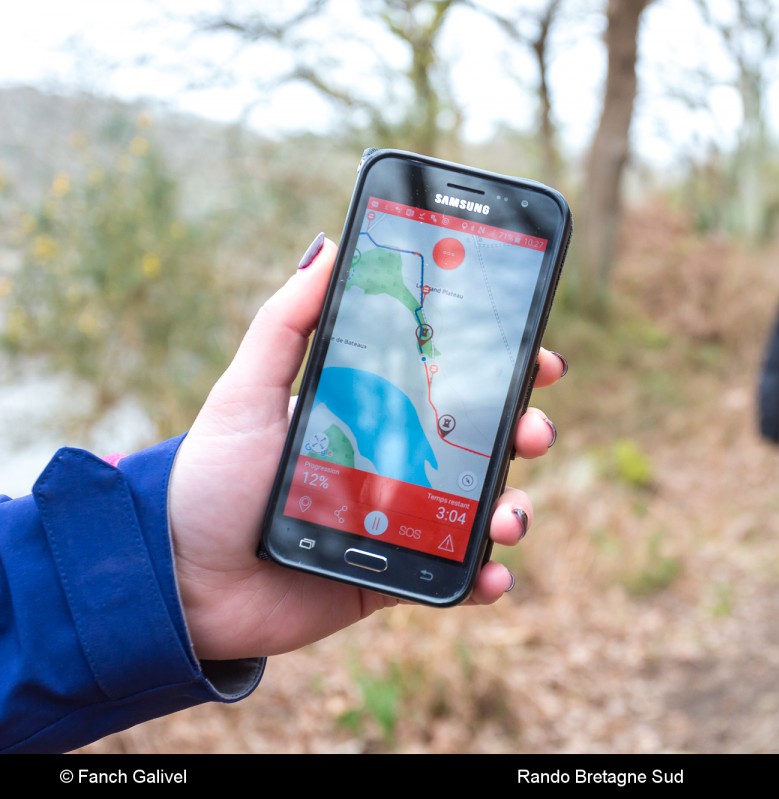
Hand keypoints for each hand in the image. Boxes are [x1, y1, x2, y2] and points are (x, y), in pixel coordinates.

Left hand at [166, 238, 565, 660]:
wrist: (181, 580)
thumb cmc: (210, 479)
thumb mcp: (245, 391)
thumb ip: (287, 323)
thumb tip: (328, 246)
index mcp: (375, 411)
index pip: (454, 381)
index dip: (504, 367)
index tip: (539, 355)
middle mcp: (400, 461)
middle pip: (487, 441)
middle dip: (526, 430)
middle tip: (532, 430)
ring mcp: (404, 521)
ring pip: (484, 508)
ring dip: (515, 508)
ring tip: (507, 518)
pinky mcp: (397, 578)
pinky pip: (456, 577)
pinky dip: (486, 578)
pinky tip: (492, 576)